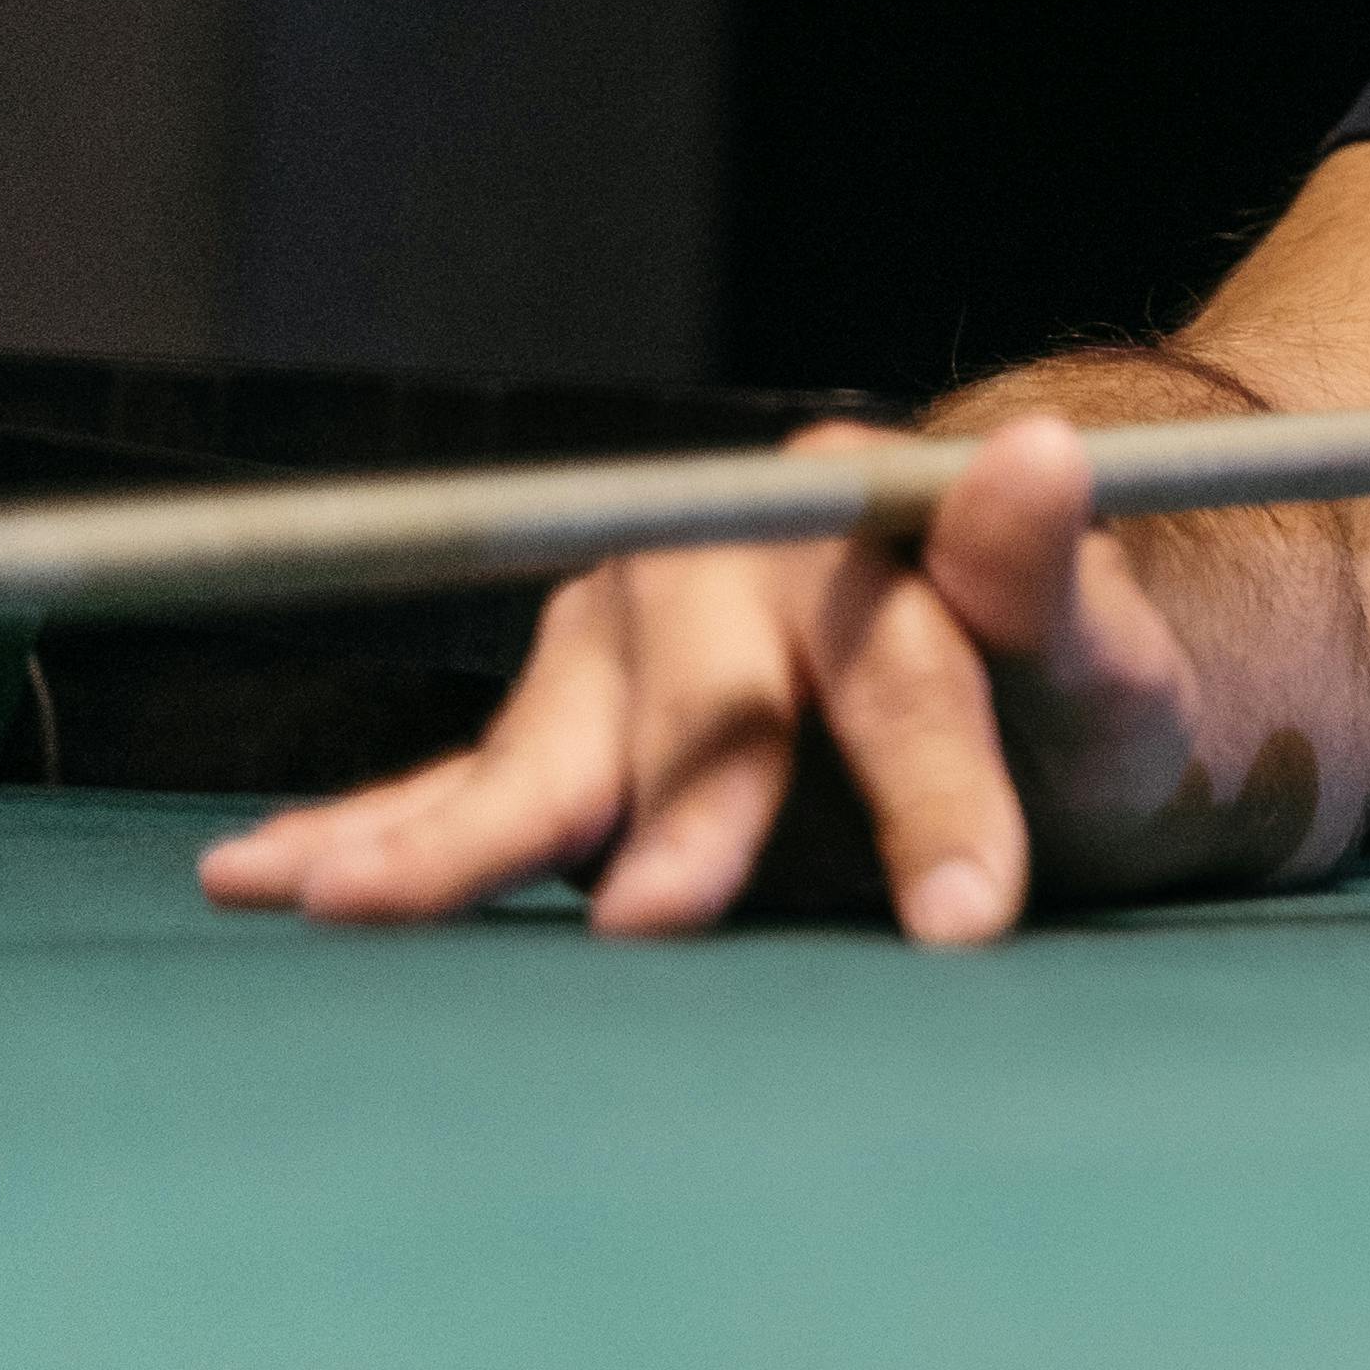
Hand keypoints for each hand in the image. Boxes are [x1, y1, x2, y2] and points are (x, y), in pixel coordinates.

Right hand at [191, 414, 1252, 944]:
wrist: (1030, 724)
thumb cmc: (1078, 716)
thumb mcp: (1111, 676)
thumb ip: (1056, 587)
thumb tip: (1040, 449)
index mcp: (860, 534)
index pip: (897, 670)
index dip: (931, 792)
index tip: (965, 916)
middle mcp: (718, 571)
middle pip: (703, 708)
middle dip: (685, 813)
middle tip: (666, 920)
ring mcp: (621, 652)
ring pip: (550, 753)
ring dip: (455, 834)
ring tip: (359, 905)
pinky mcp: (563, 733)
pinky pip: (453, 787)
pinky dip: (358, 834)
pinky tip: (258, 877)